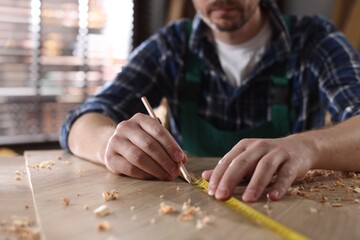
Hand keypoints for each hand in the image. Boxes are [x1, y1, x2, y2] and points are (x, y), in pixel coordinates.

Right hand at [104, 113, 186, 179]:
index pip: (158, 131)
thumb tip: (182, 160)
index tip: (181, 158)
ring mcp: (116, 142)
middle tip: (176, 171)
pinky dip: (145, 174)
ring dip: (156, 169)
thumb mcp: (153, 138)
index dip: (171, 146)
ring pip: (139, 157)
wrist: (113, 145)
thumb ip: (167, 147)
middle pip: (149, 145)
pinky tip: (154, 177)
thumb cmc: (139, 142)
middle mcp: (126, 127)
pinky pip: (130, 168)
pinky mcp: (110, 158)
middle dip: (165, 160)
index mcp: (140, 119)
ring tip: (167, 176)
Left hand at [202, 135, 317, 201]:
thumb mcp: (246, 160)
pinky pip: (286, 174)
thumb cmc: (267, 156)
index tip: (211, 191)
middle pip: (242, 162)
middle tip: (222, 196)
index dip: (218, 176)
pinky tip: (272, 197)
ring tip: (247, 199)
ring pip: (264, 167)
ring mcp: (277, 152)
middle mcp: (259, 146)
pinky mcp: (293, 161)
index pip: (228, 160)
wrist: (299, 147)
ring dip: (255, 184)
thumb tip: (205, 176)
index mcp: (245, 146)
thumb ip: (227, 168)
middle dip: (230, 179)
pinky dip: (279, 185)